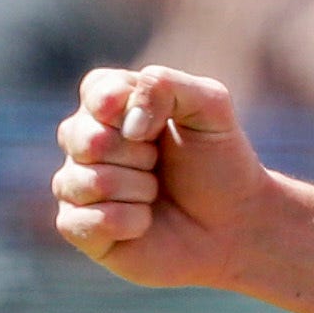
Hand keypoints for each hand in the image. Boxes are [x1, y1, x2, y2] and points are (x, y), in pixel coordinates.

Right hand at [51, 64, 279, 289]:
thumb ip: (166, 84)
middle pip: (87, 139)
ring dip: (138, 189)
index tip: (162, 126)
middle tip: (160, 163)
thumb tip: (127, 124)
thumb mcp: (210, 105)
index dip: (132, 110)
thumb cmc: (219, 162)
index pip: (96, 91)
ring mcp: (79, 184)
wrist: (235, 223)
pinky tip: (144, 222)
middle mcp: (86, 141)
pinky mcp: (80, 228)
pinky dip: (128, 221)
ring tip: (155, 192)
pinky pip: (83, 222)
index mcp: (110, 103)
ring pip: (87, 181)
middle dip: (139, 155)